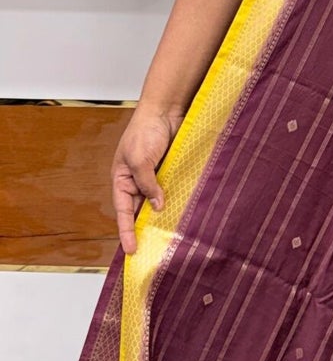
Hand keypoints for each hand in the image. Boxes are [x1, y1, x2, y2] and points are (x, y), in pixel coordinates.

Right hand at [111, 103, 183, 255]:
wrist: (165, 110)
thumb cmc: (145, 131)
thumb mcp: (140, 160)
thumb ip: (148, 184)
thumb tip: (157, 206)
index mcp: (122, 179)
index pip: (123, 212)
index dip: (127, 231)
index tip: (131, 250)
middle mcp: (137, 182)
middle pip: (140, 211)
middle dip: (145, 229)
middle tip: (153, 251)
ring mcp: (155, 177)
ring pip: (157, 203)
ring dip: (163, 217)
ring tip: (169, 238)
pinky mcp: (170, 172)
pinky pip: (172, 191)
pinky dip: (176, 202)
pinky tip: (183, 215)